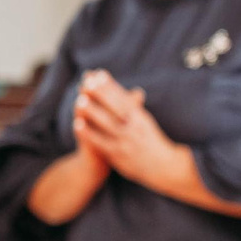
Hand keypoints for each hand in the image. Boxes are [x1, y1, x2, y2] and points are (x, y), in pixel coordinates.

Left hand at [73, 69, 180, 189]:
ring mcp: (126, 141)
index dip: (111, 86)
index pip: (124, 98)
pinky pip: (101, 142)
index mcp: (140, 117)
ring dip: (94, 112)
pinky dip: (89, 133)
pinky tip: (76, 124)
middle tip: (87, 81)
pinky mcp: (118, 155)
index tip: (99, 73)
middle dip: (102, 94)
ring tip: (79, 101)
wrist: (164, 167)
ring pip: (108, 124)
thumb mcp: (145, 122)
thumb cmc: (150, 141)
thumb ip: (135, 107)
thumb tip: (134, 90)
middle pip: (116, 108)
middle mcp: (134, 127)